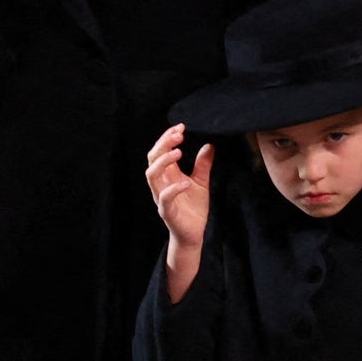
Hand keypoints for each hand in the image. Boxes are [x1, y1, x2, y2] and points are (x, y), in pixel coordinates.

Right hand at [146, 123, 214, 248]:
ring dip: (164, 162)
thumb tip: (209, 145)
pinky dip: (174, 188)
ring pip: (152, 176)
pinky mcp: (167, 212)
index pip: (160, 151)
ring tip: (179, 152)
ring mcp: (162, 197)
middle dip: (163, 144)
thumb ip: (203, 165)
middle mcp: (161, 184)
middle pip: (152, 159)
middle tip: (179, 134)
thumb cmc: (193, 208)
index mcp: (168, 175)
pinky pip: (165, 198)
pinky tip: (186, 181)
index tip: (181, 127)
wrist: (193, 233)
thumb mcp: (201, 182)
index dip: (167, 137)